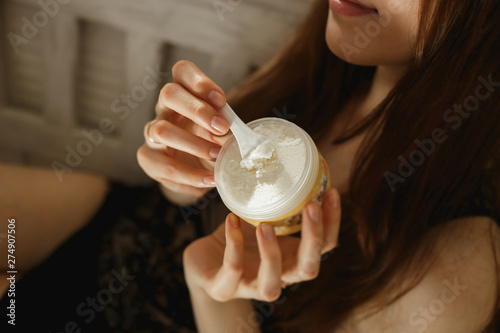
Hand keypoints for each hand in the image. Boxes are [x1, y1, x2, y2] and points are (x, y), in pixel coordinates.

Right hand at [137, 60, 230, 202]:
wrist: (195, 170)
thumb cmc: (210, 141)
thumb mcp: (221, 131)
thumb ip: (227, 129)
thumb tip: (241, 138)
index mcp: (184, 93)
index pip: (182, 71)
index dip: (200, 82)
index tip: (222, 100)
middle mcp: (165, 108)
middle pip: (169, 93)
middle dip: (197, 109)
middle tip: (222, 128)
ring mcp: (152, 131)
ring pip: (161, 130)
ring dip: (193, 145)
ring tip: (218, 157)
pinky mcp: (148, 157)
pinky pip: (164, 166)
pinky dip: (190, 176)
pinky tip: (209, 180)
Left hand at [183, 189, 340, 301]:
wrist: (205, 261)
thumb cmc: (239, 238)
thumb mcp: (259, 217)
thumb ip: (275, 202)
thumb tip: (287, 160)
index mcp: (293, 258)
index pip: (324, 246)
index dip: (332, 222)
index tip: (331, 191)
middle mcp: (280, 277)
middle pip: (309, 269)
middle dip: (313, 239)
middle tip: (311, 207)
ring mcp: (252, 287)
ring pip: (272, 284)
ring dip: (272, 254)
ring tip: (264, 225)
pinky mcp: (224, 289)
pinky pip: (233, 269)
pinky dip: (234, 244)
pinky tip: (231, 219)